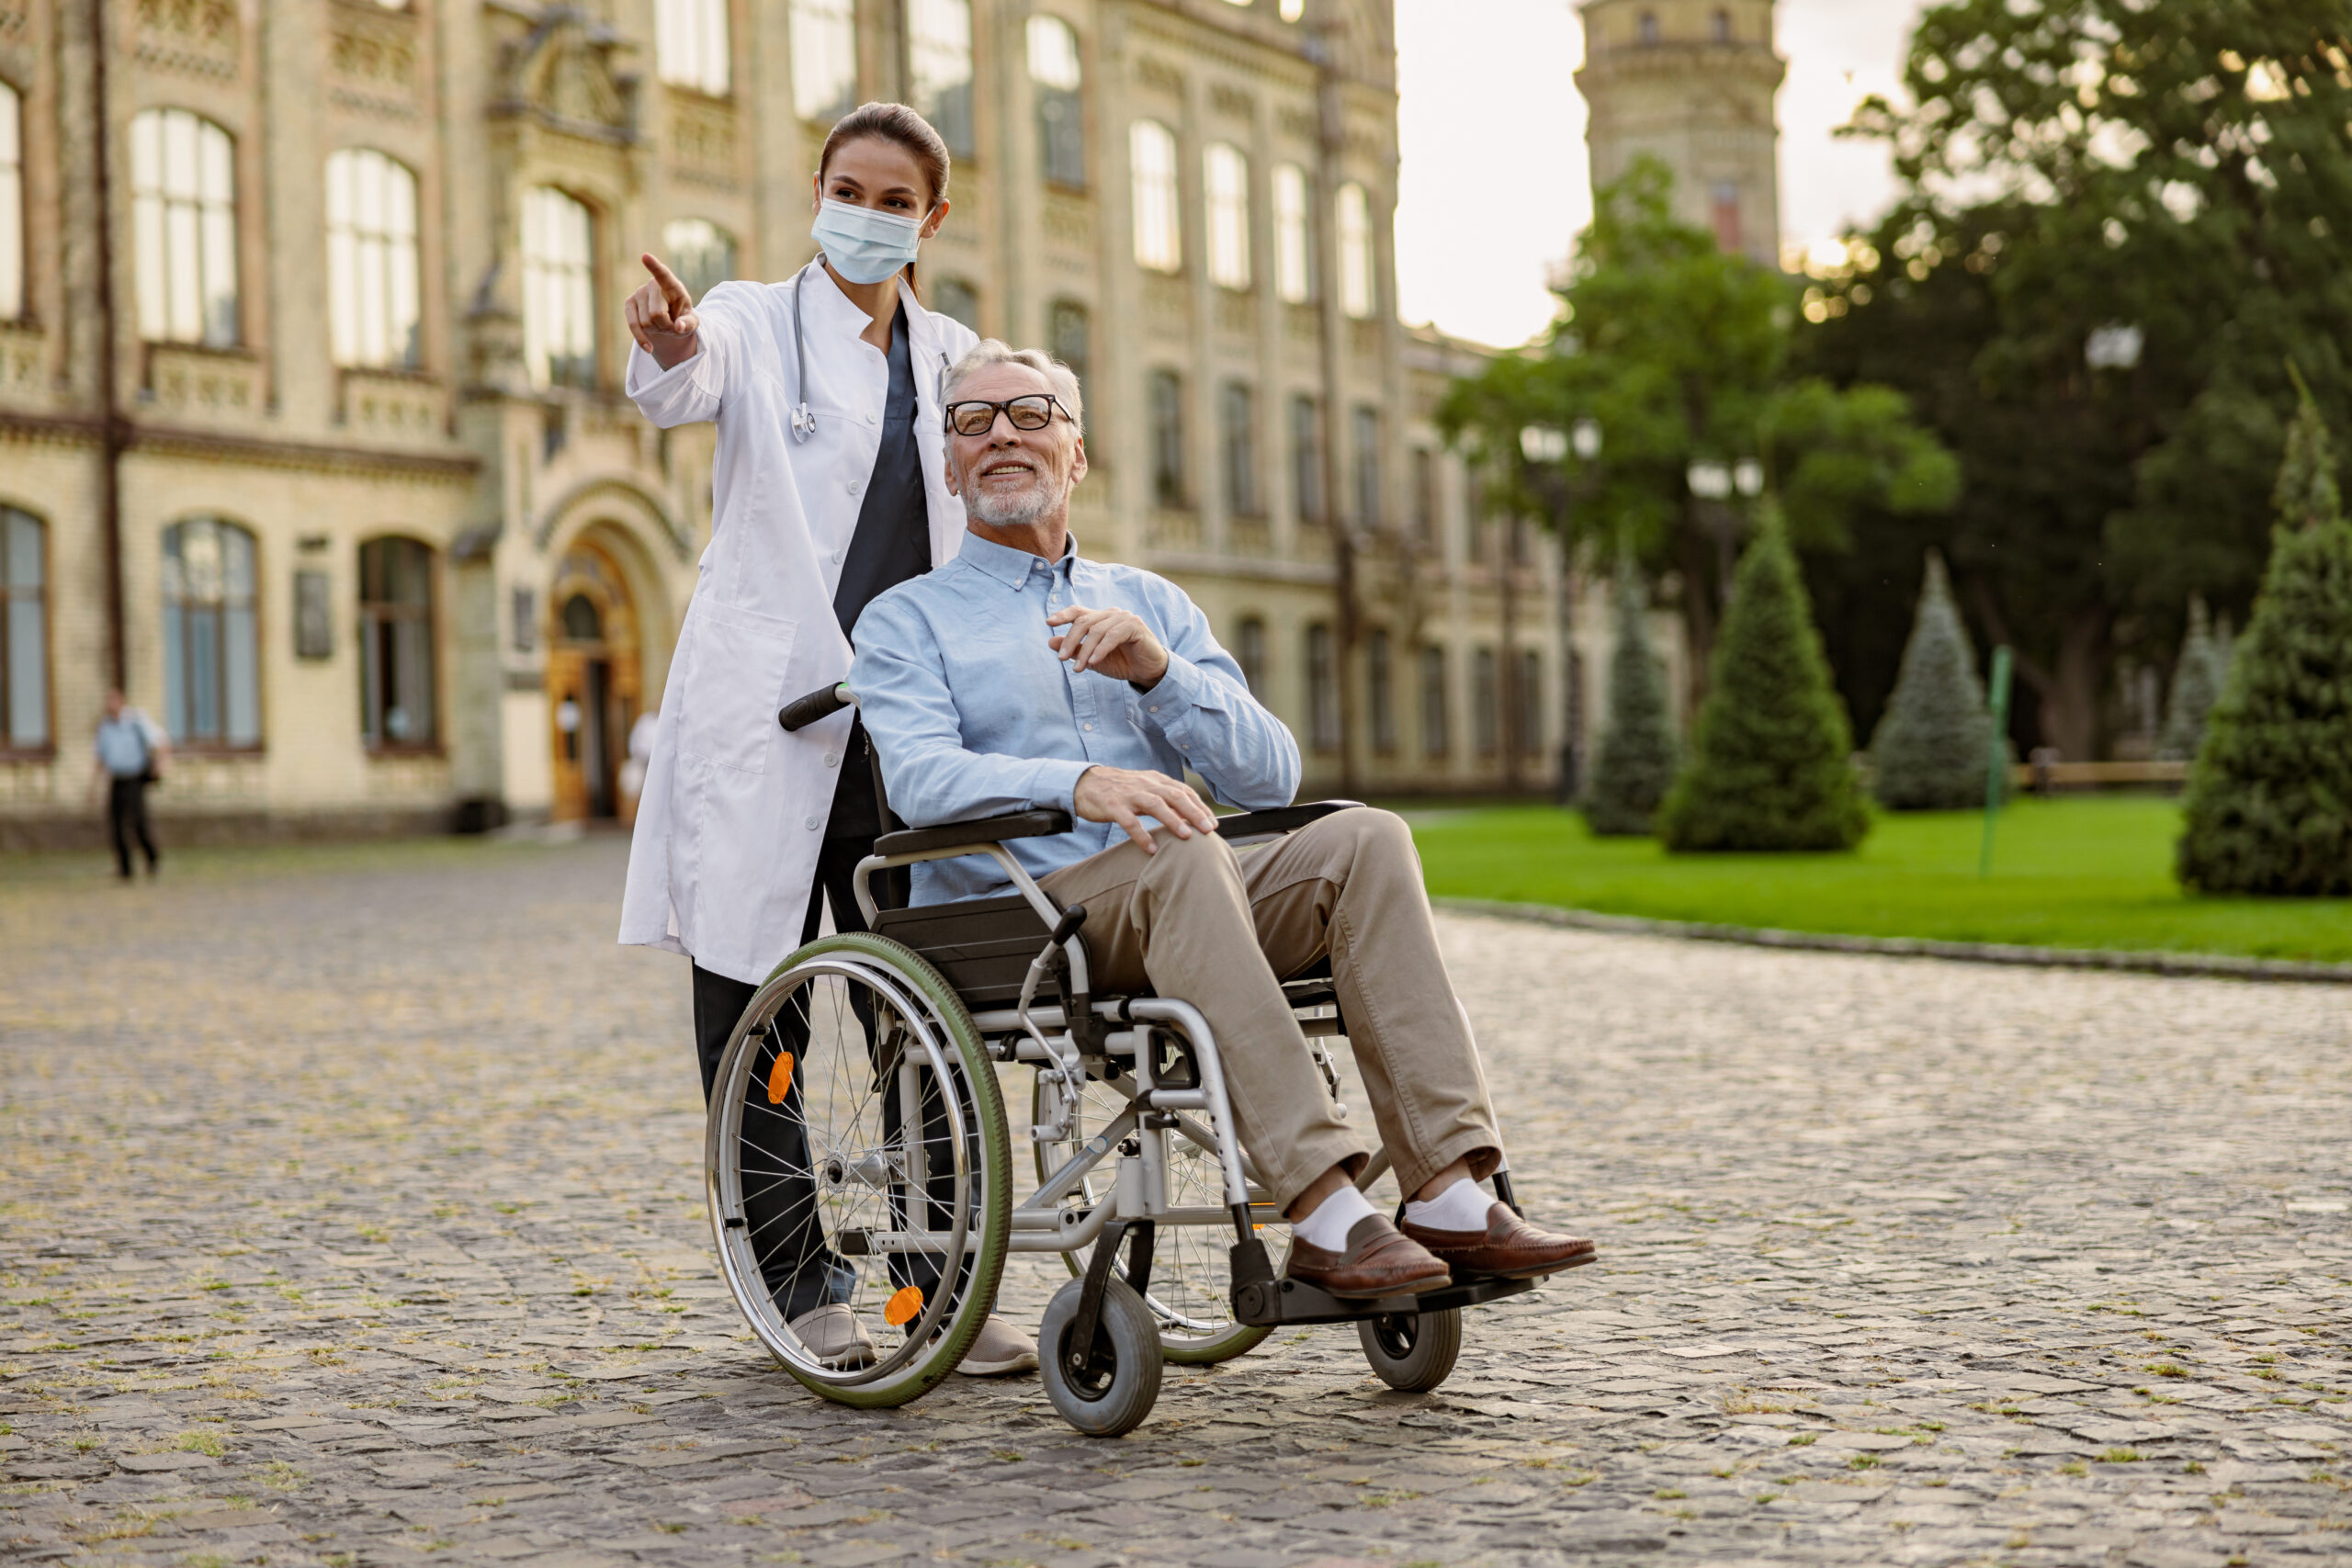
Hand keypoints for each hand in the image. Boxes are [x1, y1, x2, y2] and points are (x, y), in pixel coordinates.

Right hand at [624, 254, 700, 370]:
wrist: (670, 322)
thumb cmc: (682, 318)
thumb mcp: (692, 322)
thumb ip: (688, 324)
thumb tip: (678, 327)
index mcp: (672, 285)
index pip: (663, 275)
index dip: (654, 266)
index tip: (645, 256)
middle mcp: (652, 285)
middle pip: (656, 313)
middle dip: (666, 326)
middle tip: (672, 324)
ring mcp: (639, 293)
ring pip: (645, 322)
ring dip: (656, 330)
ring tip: (662, 324)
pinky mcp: (629, 304)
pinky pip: (633, 325)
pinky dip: (641, 339)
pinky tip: (649, 348)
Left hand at [1047, 605, 1168, 687]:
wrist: (1148, 672)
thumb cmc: (1122, 663)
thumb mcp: (1093, 659)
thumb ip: (1075, 650)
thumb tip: (1050, 641)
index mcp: (1101, 618)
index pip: (1079, 611)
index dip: (1063, 614)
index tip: (1048, 623)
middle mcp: (1112, 614)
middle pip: (1084, 621)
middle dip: (1070, 640)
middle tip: (1061, 658)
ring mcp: (1124, 617)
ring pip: (1097, 630)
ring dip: (1086, 651)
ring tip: (1079, 669)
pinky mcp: (1135, 626)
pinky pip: (1113, 636)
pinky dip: (1101, 649)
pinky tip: (1094, 662)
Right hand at [1072, 766, 1218, 853]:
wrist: (1085, 782)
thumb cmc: (1120, 789)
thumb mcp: (1145, 789)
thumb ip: (1165, 800)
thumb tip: (1189, 818)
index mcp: (1155, 780)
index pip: (1183, 791)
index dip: (1200, 807)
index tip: (1213, 823)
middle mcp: (1145, 784)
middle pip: (1175, 796)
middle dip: (1194, 813)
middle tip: (1208, 830)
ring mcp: (1129, 794)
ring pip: (1155, 805)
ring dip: (1172, 820)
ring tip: (1186, 836)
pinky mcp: (1113, 805)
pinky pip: (1129, 821)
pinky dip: (1142, 835)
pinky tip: (1152, 848)